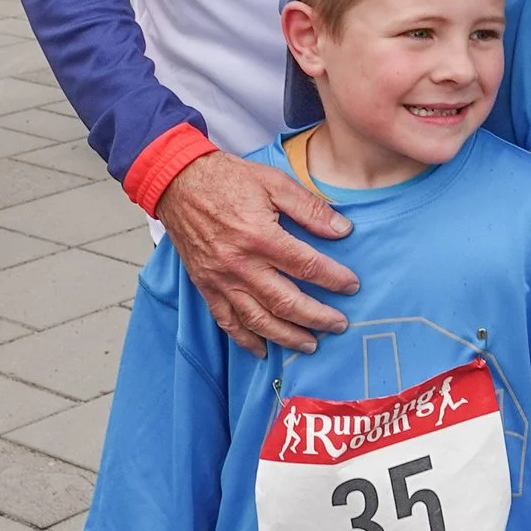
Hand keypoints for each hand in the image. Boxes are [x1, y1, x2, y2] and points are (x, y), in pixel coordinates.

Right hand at [153, 151, 356, 357]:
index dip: (334, 279)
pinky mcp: (205, 286)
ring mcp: (220, 279)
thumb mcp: (275, 182)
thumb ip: (310, 208)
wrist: (178, 183)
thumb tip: (343, 229)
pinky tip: (263, 350)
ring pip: (258, 320)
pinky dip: (245, 340)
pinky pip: (226, 321)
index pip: (306, 266)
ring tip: (310, 344)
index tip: (352, 285)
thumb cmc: (228, 179)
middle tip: (339, 325)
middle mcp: (240, 264)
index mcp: (260, 236)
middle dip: (317, 317)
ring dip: (287, 336)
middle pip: (286, 302)